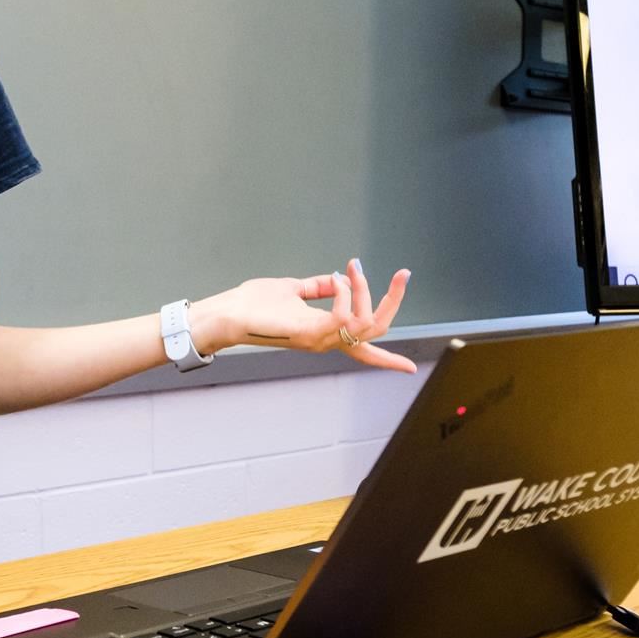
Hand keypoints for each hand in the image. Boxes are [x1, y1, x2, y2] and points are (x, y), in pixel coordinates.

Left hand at [194, 260, 415, 372]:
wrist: (227, 314)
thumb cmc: (252, 305)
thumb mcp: (293, 290)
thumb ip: (318, 287)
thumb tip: (339, 279)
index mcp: (324, 333)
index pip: (363, 352)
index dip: (389, 360)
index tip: (411, 367)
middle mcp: (326, 340)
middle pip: (377, 331)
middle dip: (394, 301)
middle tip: (402, 275)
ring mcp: (320, 339)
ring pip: (366, 323)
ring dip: (366, 290)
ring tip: (353, 269)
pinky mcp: (310, 332)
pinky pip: (345, 316)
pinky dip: (347, 292)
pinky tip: (338, 279)